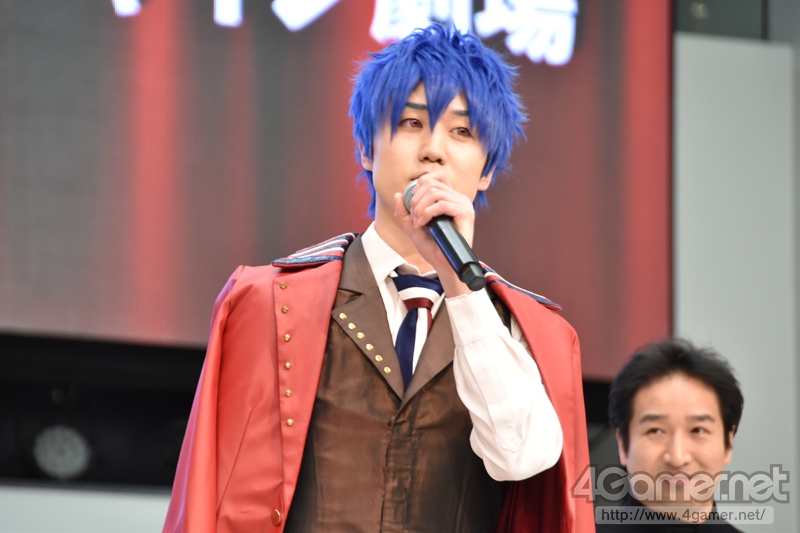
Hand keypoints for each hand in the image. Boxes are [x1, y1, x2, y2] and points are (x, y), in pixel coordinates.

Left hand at [393, 172, 476, 295]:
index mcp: (450, 197)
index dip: (420, 183)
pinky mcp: (466, 214)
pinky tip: (423, 223)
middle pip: (432, 182)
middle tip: (413, 216)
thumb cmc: (431, 246)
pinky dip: (427, 212)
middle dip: (415, 198)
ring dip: (420, 207)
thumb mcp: (412, 227)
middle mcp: (459, 198)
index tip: (412, 202)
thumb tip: (398, 194)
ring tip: (417, 222)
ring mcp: (464, 205)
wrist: (442, 264)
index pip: (437, 176)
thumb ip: (403, 212)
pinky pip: (443, 204)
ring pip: (435, 192)